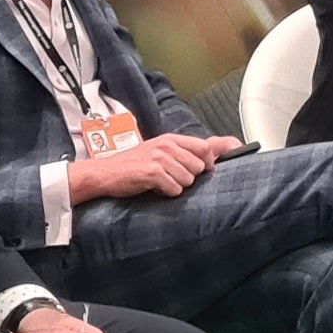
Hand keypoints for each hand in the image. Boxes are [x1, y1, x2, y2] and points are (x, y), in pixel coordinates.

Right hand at [68, 133, 235, 202]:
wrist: (105, 174)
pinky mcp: (152, 172)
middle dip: (188, 178)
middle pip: (198, 167)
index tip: (199, 171)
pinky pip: (174, 189)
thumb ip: (189, 150)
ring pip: (187, 180)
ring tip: (160, 183)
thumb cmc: (133, 165)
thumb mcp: (161, 152)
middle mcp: (166, 145)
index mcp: (171, 139)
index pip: (205, 147)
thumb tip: (227, 146)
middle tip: (170, 178)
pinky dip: (166, 193)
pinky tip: (154, 188)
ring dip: (176, 187)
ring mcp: (159, 158)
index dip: (207, 163)